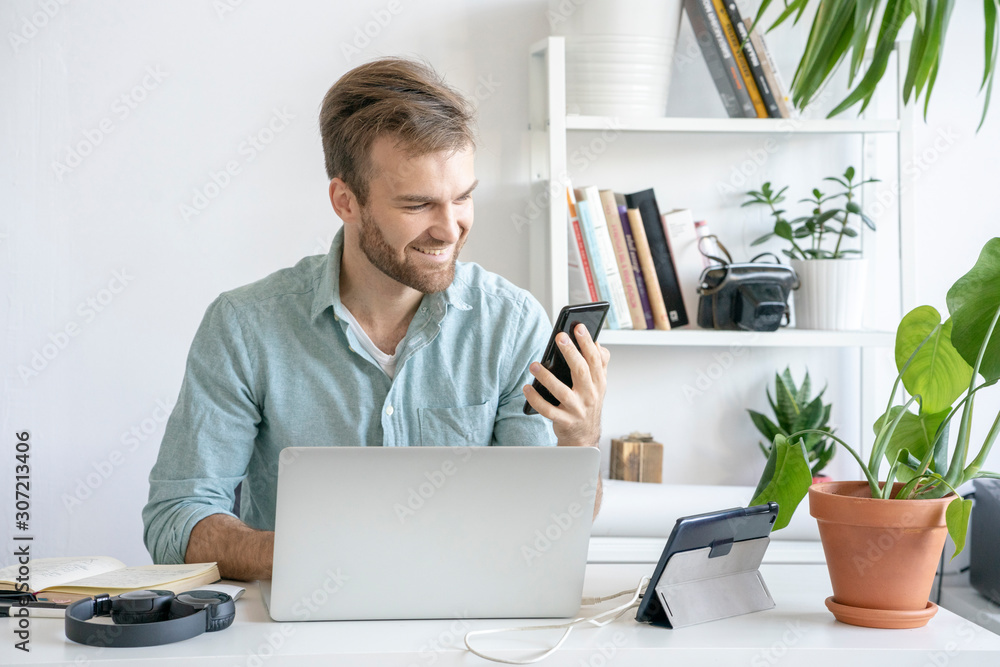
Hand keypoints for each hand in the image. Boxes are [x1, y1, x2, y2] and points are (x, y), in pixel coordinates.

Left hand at [523, 323, 610, 446]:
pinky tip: (527, 388)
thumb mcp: (599, 385)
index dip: (587, 342)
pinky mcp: (564, 421)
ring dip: (547, 377)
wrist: (584, 437)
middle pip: (581, 371)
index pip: (595, 359)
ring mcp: (577, 410)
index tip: (578, 327)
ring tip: (534, 365)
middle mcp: (590, 396)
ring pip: (562, 392)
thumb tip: (597, 342)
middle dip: (571, 352)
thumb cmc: (587, 404)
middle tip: (560, 337)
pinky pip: (547, 410)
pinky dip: (536, 399)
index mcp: (599, 383)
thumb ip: (600, 364)